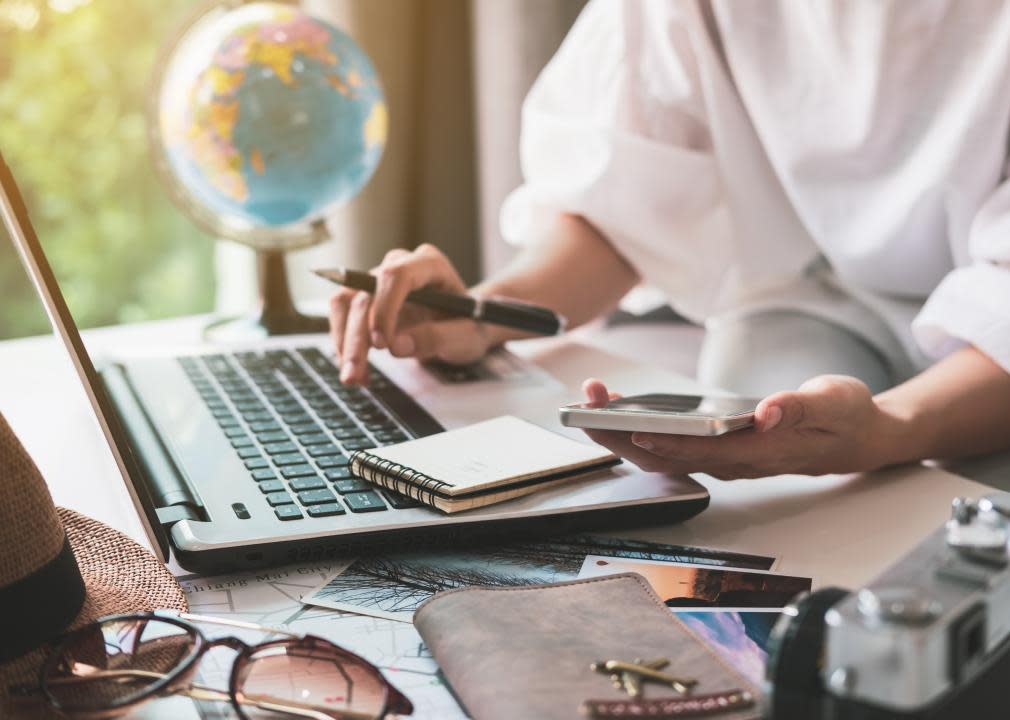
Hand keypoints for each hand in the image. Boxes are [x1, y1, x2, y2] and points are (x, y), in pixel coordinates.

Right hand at [328, 244, 493, 383]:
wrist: (464, 324)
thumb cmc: (470, 324)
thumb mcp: (467, 336)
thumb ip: (437, 338)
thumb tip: (397, 346)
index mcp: (430, 264)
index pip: (396, 276)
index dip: (384, 308)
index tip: (382, 344)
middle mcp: (400, 265)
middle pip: (365, 294)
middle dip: (357, 337)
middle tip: (355, 374)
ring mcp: (380, 280)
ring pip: (346, 304)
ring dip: (344, 342)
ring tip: (354, 377)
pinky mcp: (367, 298)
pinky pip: (343, 316)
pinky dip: (345, 345)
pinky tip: (358, 370)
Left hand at [580, 376, 895, 478]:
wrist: (858, 438)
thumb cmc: (846, 419)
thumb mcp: (835, 402)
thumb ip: (801, 407)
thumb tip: (768, 411)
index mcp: (762, 451)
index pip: (706, 452)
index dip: (668, 443)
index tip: (635, 429)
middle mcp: (736, 461)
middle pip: (669, 456)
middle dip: (624, 433)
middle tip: (588, 404)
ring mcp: (724, 459)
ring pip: (663, 452)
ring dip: (624, 431)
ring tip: (593, 399)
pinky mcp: (718, 450)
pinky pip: (671, 445)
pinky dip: (640, 428)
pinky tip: (621, 409)